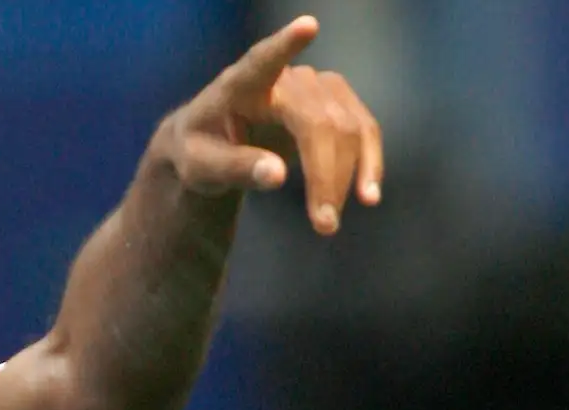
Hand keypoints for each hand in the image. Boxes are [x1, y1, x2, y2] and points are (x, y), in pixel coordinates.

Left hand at [159, 15, 382, 235]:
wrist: (212, 144)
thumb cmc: (199, 151)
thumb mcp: (200, 167)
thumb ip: (234, 168)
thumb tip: (276, 175)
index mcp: (239, 85)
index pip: (262, 61)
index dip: (285, 45)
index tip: (307, 25)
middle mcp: (284, 78)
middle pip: (318, 121)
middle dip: (325, 175)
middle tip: (323, 225)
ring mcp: (315, 86)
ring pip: (348, 126)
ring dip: (349, 175)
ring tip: (331, 223)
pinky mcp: (336, 103)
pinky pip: (363, 130)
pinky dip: (368, 162)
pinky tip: (368, 195)